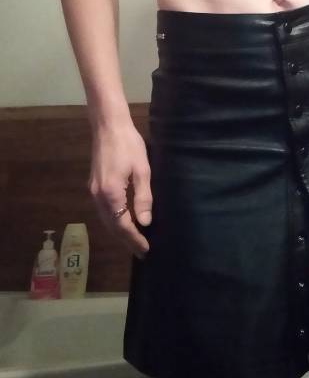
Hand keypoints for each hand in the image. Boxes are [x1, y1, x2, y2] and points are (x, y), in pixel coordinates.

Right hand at [88, 123, 152, 258]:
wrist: (107, 125)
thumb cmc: (129, 144)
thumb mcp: (142, 170)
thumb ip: (143, 198)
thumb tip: (145, 222)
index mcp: (111, 194)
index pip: (123, 225)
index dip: (135, 239)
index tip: (146, 249)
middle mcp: (98, 196)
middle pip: (112, 226)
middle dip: (127, 240)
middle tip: (141, 252)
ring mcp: (93, 191)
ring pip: (106, 220)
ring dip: (119, 232)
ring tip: (134, 241)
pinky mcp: (93, 185)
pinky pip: (103, 211)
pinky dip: (113, 221)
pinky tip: (123, 223)